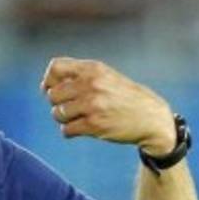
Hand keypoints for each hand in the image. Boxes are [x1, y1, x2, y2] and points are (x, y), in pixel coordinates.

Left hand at [41, 57, 175, 155]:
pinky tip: (81, 129)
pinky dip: (70, 131)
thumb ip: (80, 76)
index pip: (55, 68)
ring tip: (78, 118)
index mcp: (93, 69)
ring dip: (64, 119)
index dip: (49, 81)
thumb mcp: (106, 77)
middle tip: (70, 108)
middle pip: (52, 94)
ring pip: (58, 113)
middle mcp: (91, 84)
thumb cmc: (125, 97)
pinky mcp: (94, 125)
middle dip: (57, 104)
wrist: (151, 118)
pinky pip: (67, 130)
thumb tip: (46, 85)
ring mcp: (92, 105)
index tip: (52, 90)